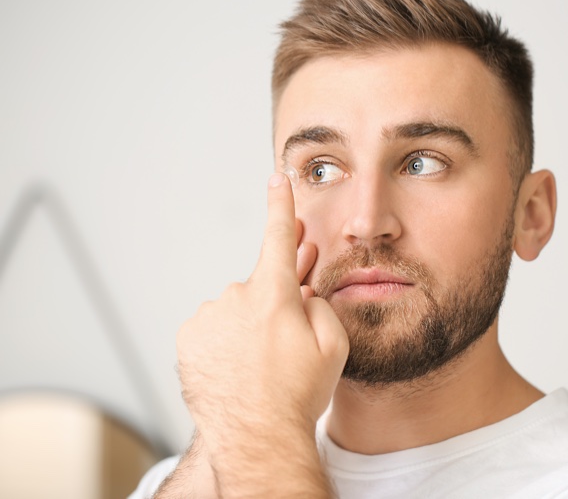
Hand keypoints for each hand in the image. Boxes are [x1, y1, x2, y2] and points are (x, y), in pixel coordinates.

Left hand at [175, 172, 348, 494]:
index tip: (277, 177)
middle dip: (276, 301)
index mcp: (272, 293)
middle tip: (288, 335)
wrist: (256, 437)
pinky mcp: (188, 339)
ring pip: (236, 308)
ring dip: (249, 324)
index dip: (280, 204)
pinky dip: (226, 339)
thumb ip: (320, 305)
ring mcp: (207, 318)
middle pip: (260, 285)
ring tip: (263, 363)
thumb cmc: (298, 393)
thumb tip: (301, 294)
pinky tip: (240, 366)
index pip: (277, 236)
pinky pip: (213, 327)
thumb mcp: (333, 345)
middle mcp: (234, 297)